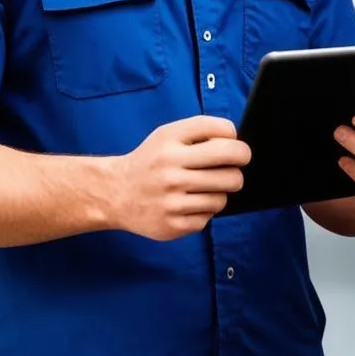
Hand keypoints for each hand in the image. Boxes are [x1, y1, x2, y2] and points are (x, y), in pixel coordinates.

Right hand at [109, 116, 250, 240]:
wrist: (116, 193)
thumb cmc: (152, 160)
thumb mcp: (169, 134)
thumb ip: (202, 130)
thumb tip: (237, 141)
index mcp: (170, 143)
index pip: (224, 136)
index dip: (237, 142)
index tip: (235, 147)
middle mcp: (170, 171)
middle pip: (231, 169)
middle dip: (238, 168)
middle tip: (232, 168)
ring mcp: (171, 201)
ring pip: (223, 196)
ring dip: (220, 192)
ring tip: (204, 187)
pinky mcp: (173, 225)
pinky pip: (209, 217)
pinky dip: (205, 210)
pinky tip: (190, 203)